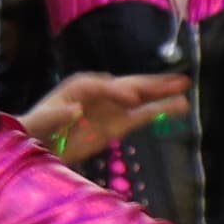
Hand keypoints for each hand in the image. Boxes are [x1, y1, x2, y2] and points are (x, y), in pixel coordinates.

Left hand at [25, 67, 186, 161]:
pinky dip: (158, 112)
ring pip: (141, 98)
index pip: (103, 86)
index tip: (132, 101)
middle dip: (152, 83)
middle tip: (177, 80)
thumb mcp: (42, 121)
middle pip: (130, 85)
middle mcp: (101, 91)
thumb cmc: (37, 127)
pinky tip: (178, 106)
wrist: (39, 143)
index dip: (117, 93)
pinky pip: (142, 116)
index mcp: (82, 85)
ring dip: (162, 94)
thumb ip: (56, 115)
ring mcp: (112, 108)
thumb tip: (74, 110)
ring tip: (186, 86)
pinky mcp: (118, 124)